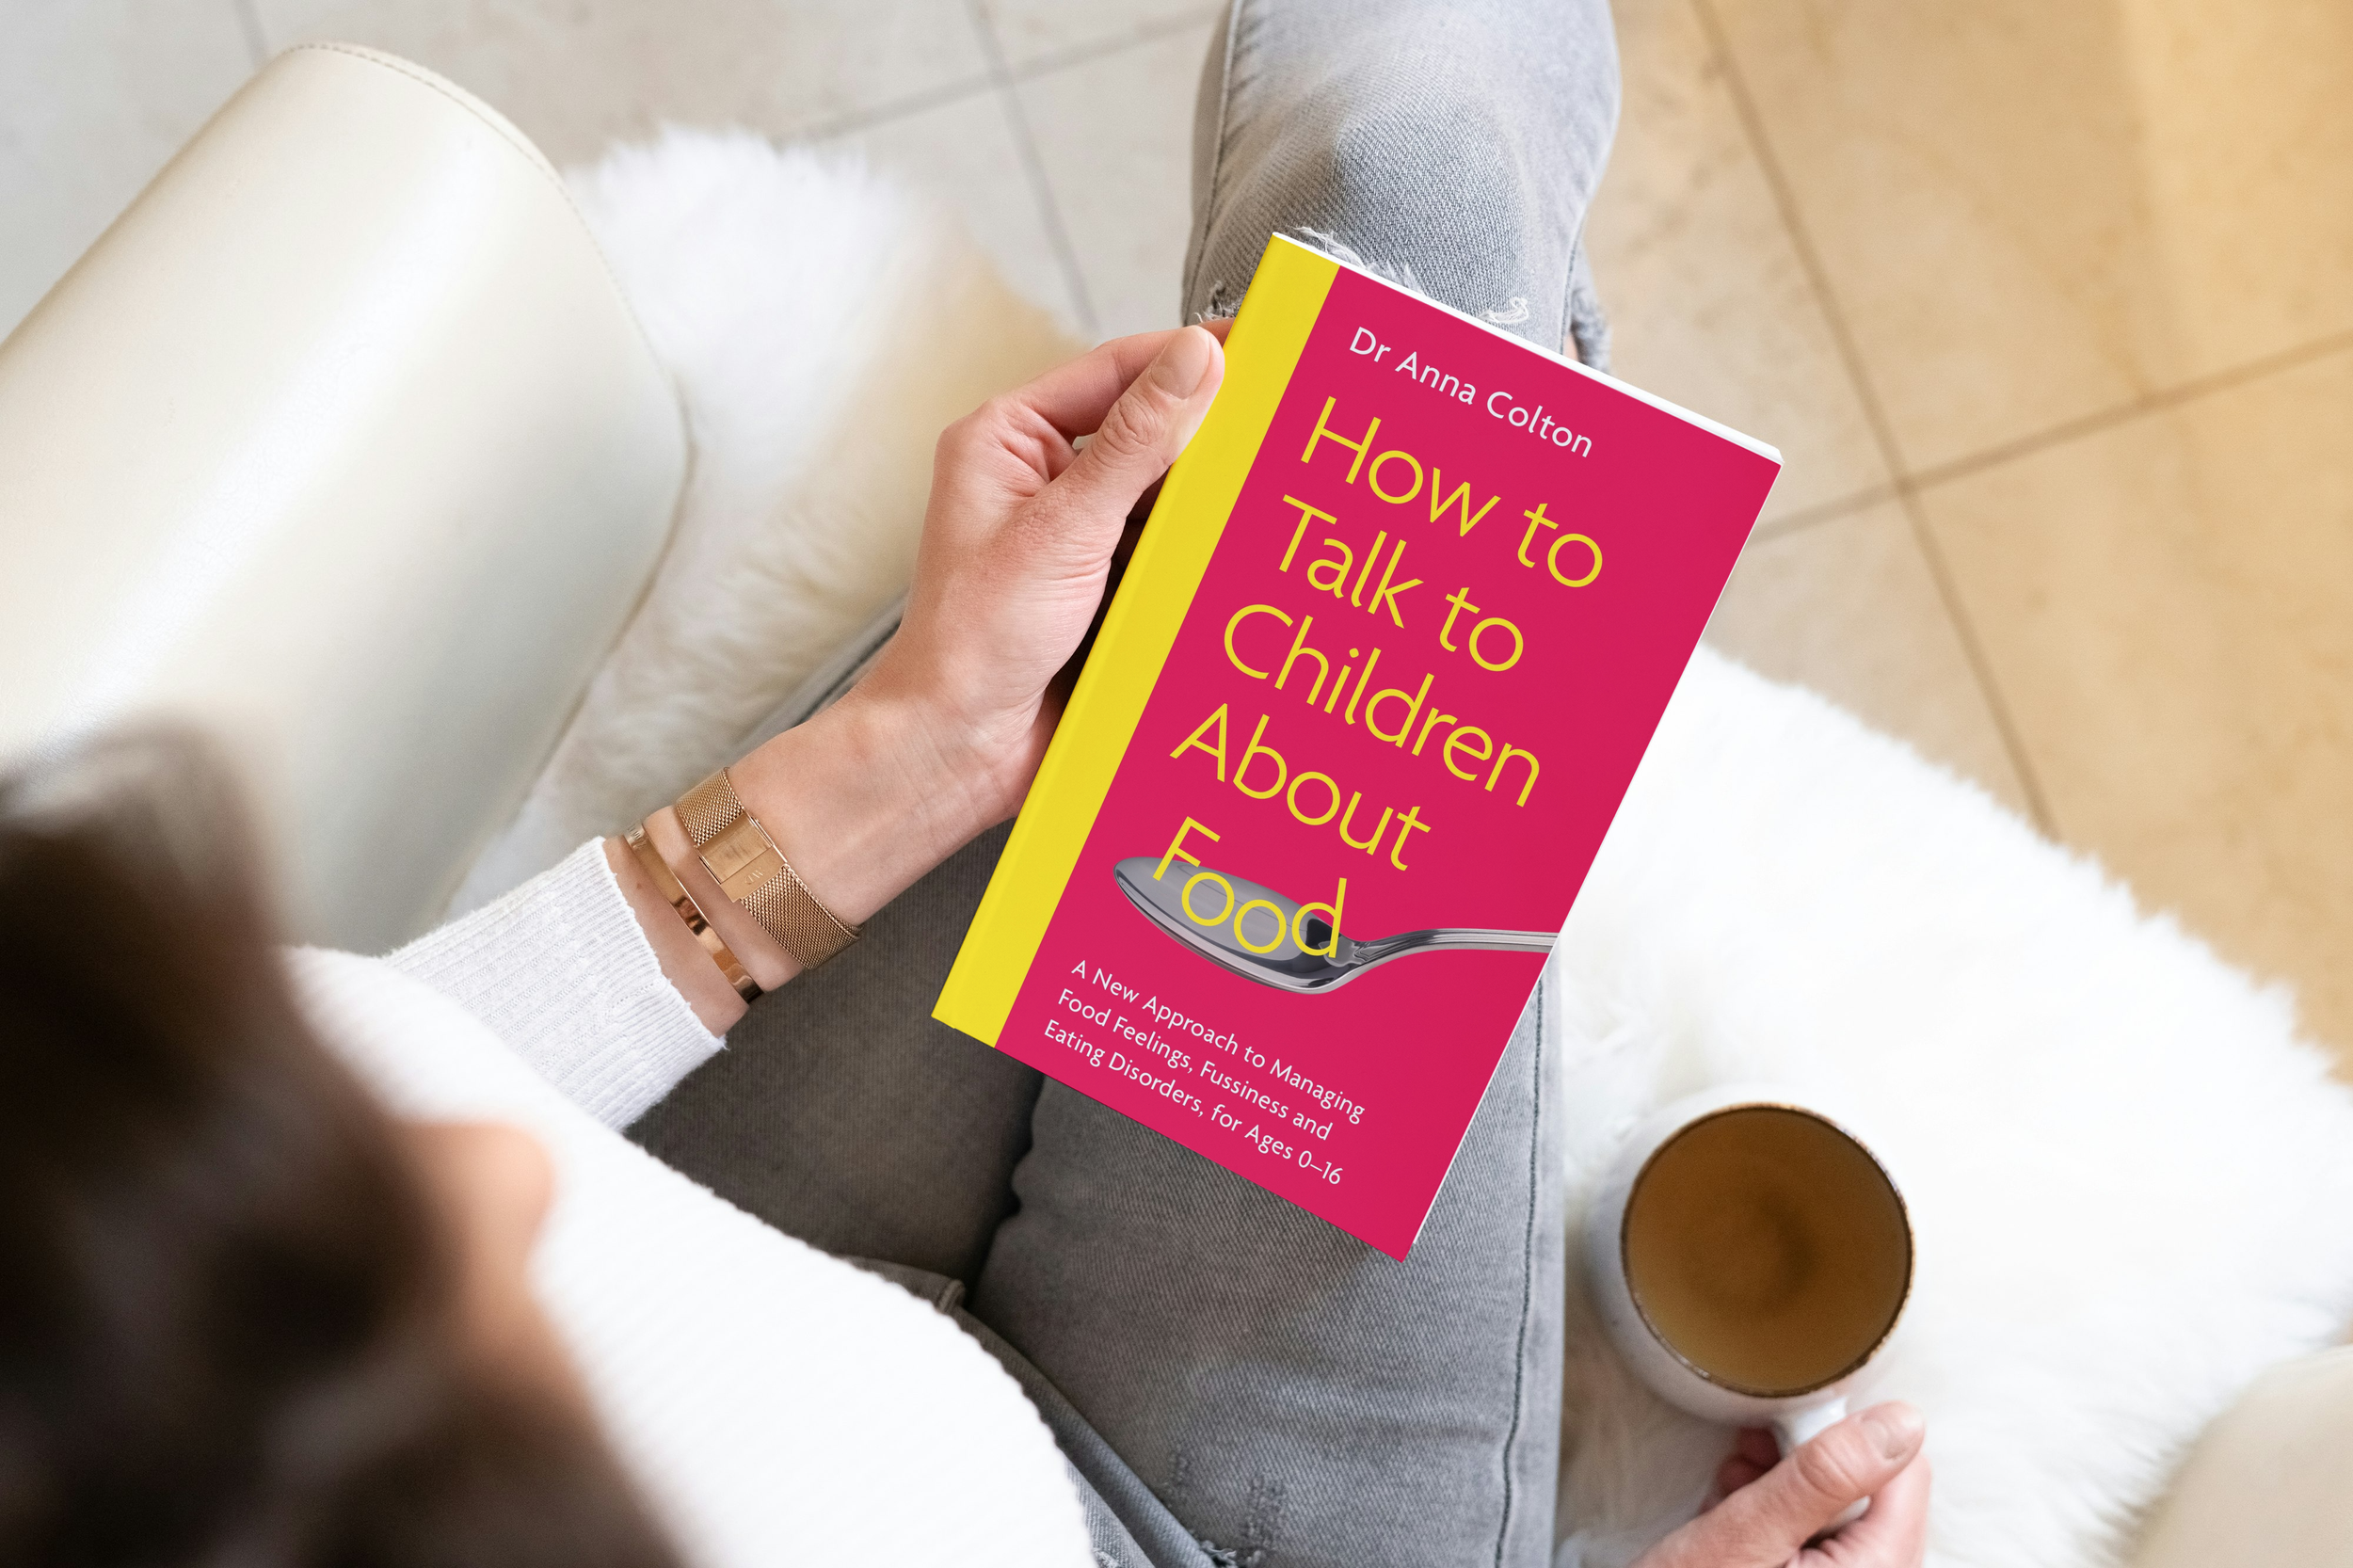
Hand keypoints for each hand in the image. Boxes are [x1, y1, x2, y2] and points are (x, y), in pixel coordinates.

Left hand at [612, 325, 1228, 1026]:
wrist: (960, 749)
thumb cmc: (972, 641)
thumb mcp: (1064, 528)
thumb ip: (1136, 442)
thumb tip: (1195, 360)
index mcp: (1009, 440)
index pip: (1114, 371)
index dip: (1187, 360)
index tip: (1259, 349)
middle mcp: (1041, 480)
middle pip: (1148, 431)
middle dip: (1211, 435)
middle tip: (1283, 422)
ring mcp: (1076, 536)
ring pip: (1166, 496)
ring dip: (1212, 501)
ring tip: (1274, 486)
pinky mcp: (1104, 588)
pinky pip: (1168, 553)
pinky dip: (1204, 554)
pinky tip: (1245, 552)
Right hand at [1630, 1404, 1929, 1567]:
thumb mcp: (1749, 1534)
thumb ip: (1824, 1478)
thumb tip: (1900, 1422)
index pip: (1904, 1473)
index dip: (1845, 1438)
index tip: (1789, 1432)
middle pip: (1870, 1491)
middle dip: (1807, 1464)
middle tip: (1751, 1462)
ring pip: (1840, 1510)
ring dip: (1786, 1486)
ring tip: (1735, 1488)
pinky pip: (1818, 1539)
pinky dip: (1778, 1516)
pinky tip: (1737, 1513)